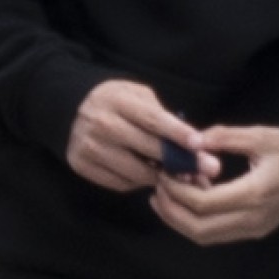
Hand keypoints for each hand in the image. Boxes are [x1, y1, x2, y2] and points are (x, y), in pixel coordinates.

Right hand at [66, 76, 202, 194]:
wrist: (72, 109)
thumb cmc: (117, 101)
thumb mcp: (138, 95)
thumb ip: (164, 116)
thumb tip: (196, 146)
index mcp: (118, 101)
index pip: (153, 119)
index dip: (178, 133)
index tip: (199, 145)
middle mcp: (101, 124)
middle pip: (148, 149)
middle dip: (180, 161)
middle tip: (207, 169)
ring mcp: (89, 147)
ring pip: (137, 172)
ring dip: (160, 175)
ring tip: (175, 172)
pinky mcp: (82, 166)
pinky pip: (121, 183)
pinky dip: (138, 181)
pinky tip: (143, 171)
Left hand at [152, 128, 278, 246]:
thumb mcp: (261, 136)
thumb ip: (225, 137)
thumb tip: (192, 141)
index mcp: (253, 194)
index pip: (203, 203)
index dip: (177, 191)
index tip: (165, 173)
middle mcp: (251, 219)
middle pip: (198, 228)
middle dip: (171, 210)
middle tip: (157, 188)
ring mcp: (251, 230)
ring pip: (204, 236)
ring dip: (178, 220)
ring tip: (164, 196)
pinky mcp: (250, 233)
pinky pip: (214, 234)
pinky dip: (193, 221)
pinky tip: (185, 202)